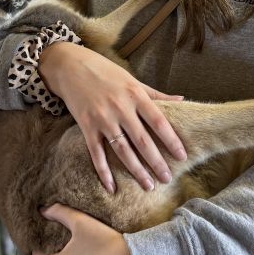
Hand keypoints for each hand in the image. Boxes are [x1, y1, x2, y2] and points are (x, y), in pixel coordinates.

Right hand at [39, 41, 186, 192]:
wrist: (71, 66)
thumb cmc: (105, 72)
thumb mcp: (132, 80)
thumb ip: (156, 94)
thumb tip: (182, 99)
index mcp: (135, 95)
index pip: (158, 121)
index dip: (171, 140)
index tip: (182, 156)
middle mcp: (120, 108)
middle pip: (142, 140)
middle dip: (156, 162)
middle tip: (168, 178)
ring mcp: (102, 119)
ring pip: (122, 150)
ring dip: (136, 170)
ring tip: (148, 186)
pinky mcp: (86, 126)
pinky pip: (96, 153)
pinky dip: (104, 172)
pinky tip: (112, 188)